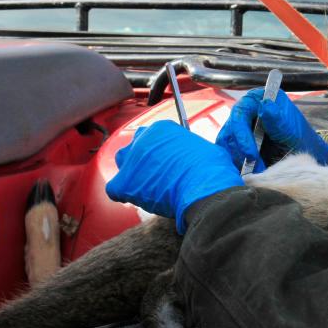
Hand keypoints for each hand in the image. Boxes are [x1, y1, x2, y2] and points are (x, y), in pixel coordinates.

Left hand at [106, 121, 242, 232]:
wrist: (204, 187)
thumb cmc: (211, 169)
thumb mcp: (204, 147)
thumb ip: (190, 147)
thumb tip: (193, 157)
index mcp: (162, 129)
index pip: (154, 137)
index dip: (161, 152)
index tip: (169, 162)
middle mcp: (143, 139)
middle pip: (136, 147)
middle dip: (145, 159)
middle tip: (160, 174)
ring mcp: (132, 160)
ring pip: (124, 164)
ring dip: (134, 174)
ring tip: (149, 187)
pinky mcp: (124, 183)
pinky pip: (116, 189)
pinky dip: (125, 195)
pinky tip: (140, 199)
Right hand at [216, 88, 327, 172]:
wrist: (302, 156)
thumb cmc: (300, 138)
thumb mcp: (291, 130)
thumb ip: (278, 120)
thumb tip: (265, 106)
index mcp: (258, 99)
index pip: (240, 113)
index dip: (241, 134)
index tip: (251, 154)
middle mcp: (245, 111)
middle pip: (230, 130)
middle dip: (240, 153)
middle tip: (253, 171)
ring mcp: (239, 127)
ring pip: (227, 144)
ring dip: (238, 160)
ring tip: (253, 174)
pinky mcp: (236, 143)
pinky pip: (229, 154)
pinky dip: (236, 165)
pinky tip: (248, 174)